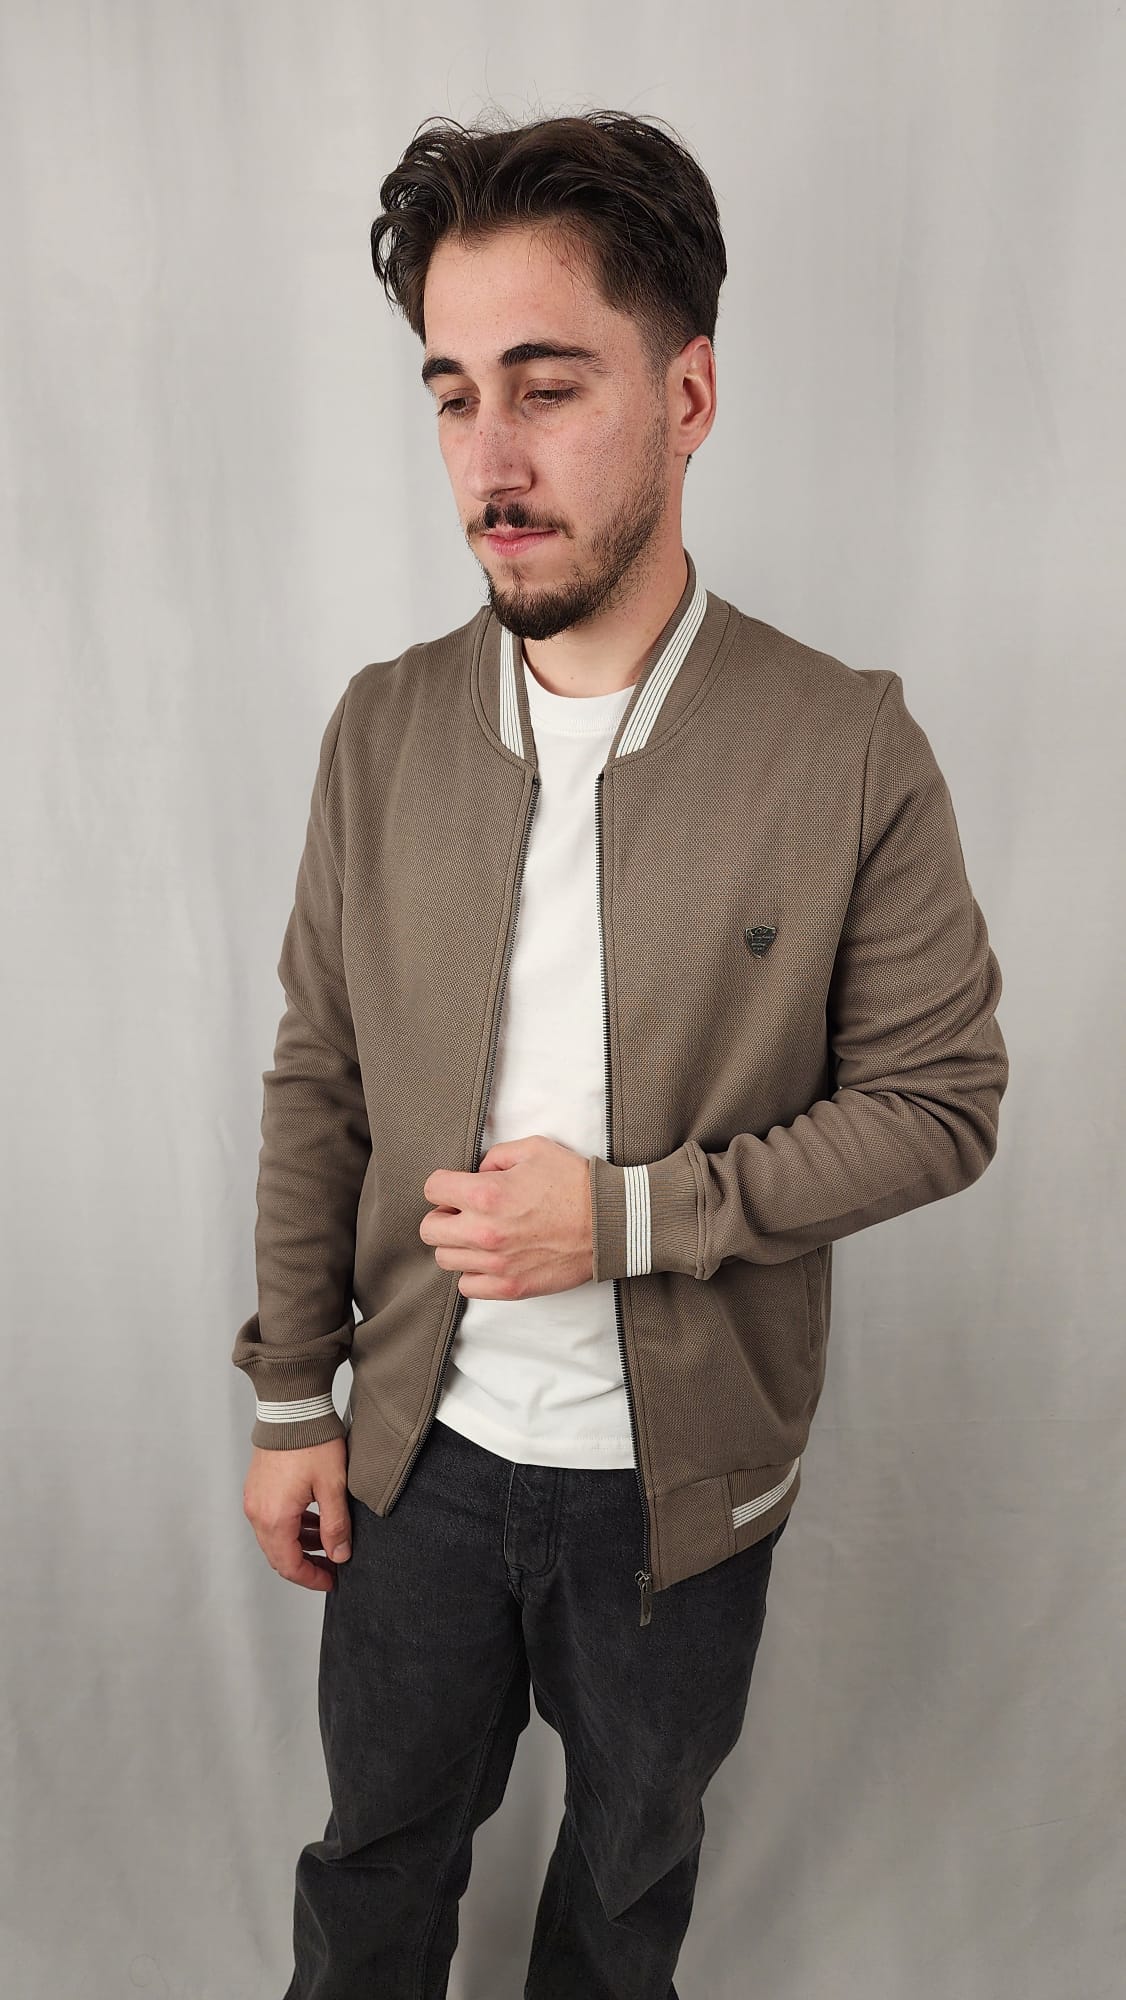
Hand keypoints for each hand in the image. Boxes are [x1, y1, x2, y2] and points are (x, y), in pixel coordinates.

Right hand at [242, 1439, 351, 1591]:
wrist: (292, 1408)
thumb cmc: (312, 1442)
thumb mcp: (333, 1486)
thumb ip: (336, 1526)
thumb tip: (340, 1555)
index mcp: (275, 1518)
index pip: (290, 1565)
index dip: (312, 1578)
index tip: (332, 1580)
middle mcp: (257, 1512)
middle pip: (279, 1555)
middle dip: (307, 1564)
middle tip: (333, 1564)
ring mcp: (254, 1499)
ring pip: (275, 1537)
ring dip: (300, 1544)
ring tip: (328, 1541)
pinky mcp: (257, 1487)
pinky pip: (271, 1518)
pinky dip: (291, 1526)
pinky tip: (313, 1520)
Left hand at [420, 1134, 593, 1299]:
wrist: (610, 1223)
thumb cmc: (576, 1184)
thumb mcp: (534, 1149)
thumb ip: (495, 1156)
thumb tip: (477, 1172)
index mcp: (486, 1193)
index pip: (432, 1189)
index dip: (444, 1185)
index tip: (457, 1188)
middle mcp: (484, 1231)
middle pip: (430, 1229)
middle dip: (443, 1216)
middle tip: (463, 1212)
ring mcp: (496, 1263)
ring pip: (445, 1259)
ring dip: (457, 1245)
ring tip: (480, 1236)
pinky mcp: (510, 1286)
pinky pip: (467, 1286)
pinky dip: (473, 1273)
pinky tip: (490, 1258)